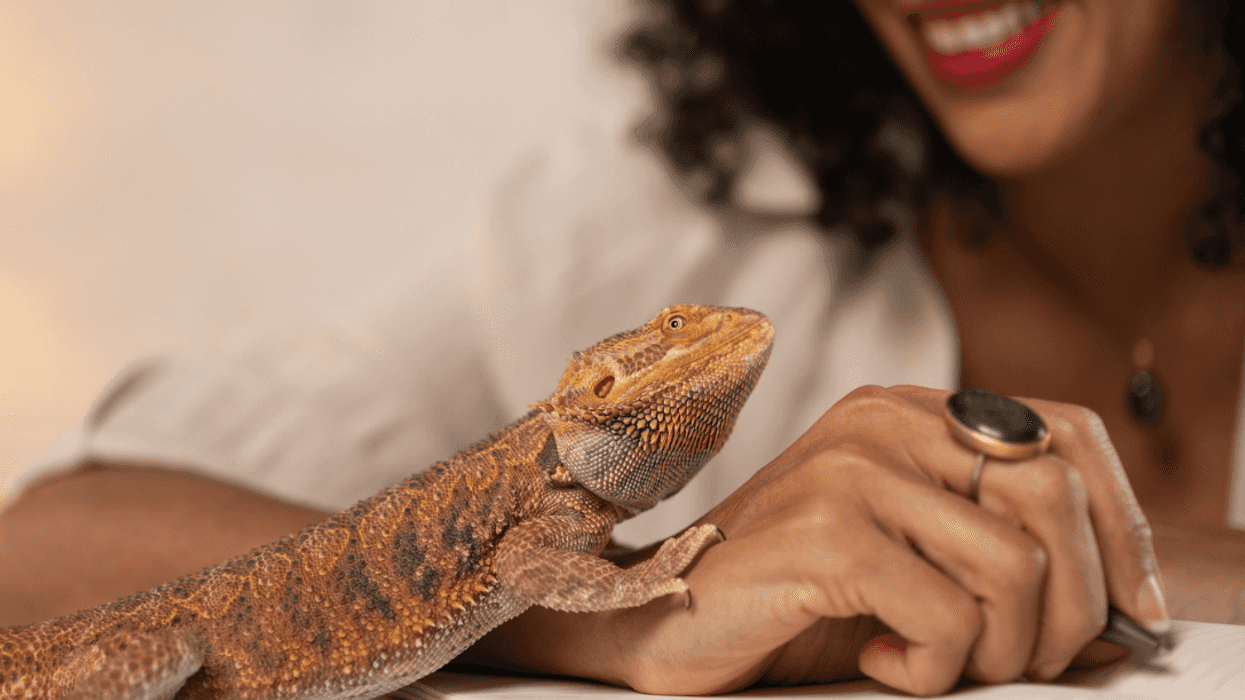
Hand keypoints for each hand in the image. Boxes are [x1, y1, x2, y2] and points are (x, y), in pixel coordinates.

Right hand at [478, 385, 1166, 695]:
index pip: (1067, 435)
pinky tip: (879, 662)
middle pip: (1058, 499)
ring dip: (998, 650)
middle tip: (1014, 662)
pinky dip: (933, 668)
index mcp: (907, 410)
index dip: (1124, 528)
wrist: (658, 613)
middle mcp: (883, 420)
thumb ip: (992, 548)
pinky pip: (950, 616)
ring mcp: (852, 470)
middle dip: (1070, 611)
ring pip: (1017, 568)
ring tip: (937, 665)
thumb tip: (1118, 610)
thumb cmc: (788, 594)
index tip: (1129, 613)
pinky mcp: (827, 533)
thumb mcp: (906, 555)